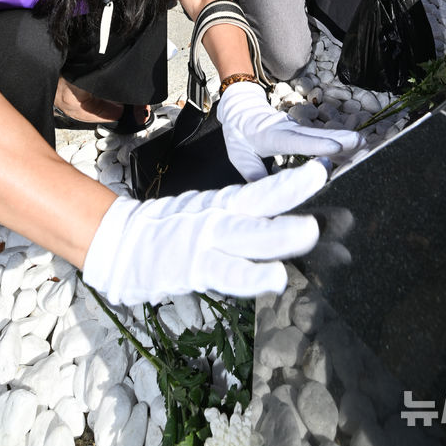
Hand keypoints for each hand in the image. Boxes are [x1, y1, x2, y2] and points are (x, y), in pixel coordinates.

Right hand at [82, 160, 327, 303]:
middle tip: (325, 178)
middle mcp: (219, 216)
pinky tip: (275, 278)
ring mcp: (205, 240)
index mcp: (225, 204)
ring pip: (248, 235)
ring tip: (310, 230)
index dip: (294, 182)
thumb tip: (296, 235)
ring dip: (280, 232)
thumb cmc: (173, 233)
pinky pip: (226, 271)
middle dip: (293, 191)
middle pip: (261, 202)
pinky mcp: (193, 267)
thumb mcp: (212, 220)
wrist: (120, 244)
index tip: (325, 168)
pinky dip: (251, 274)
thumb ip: (250, 228)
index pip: (264, 190)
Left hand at [217, 81, 362, 180]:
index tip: (335, 147)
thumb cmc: (239, 133)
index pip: (295, 140)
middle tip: (361, 144)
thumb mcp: (239, 155)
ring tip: (366, 148)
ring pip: (323, 136)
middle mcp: (289, 129)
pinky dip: (339, 146)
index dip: (316, 145)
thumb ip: (254, 174)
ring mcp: (298, 129)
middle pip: (316, 135)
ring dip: (344, 142)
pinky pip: (322, 139)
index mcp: (271, 134)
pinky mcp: (303, 133)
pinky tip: (355, 153)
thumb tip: (266, 198)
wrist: (241, 108)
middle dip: (340, 140)